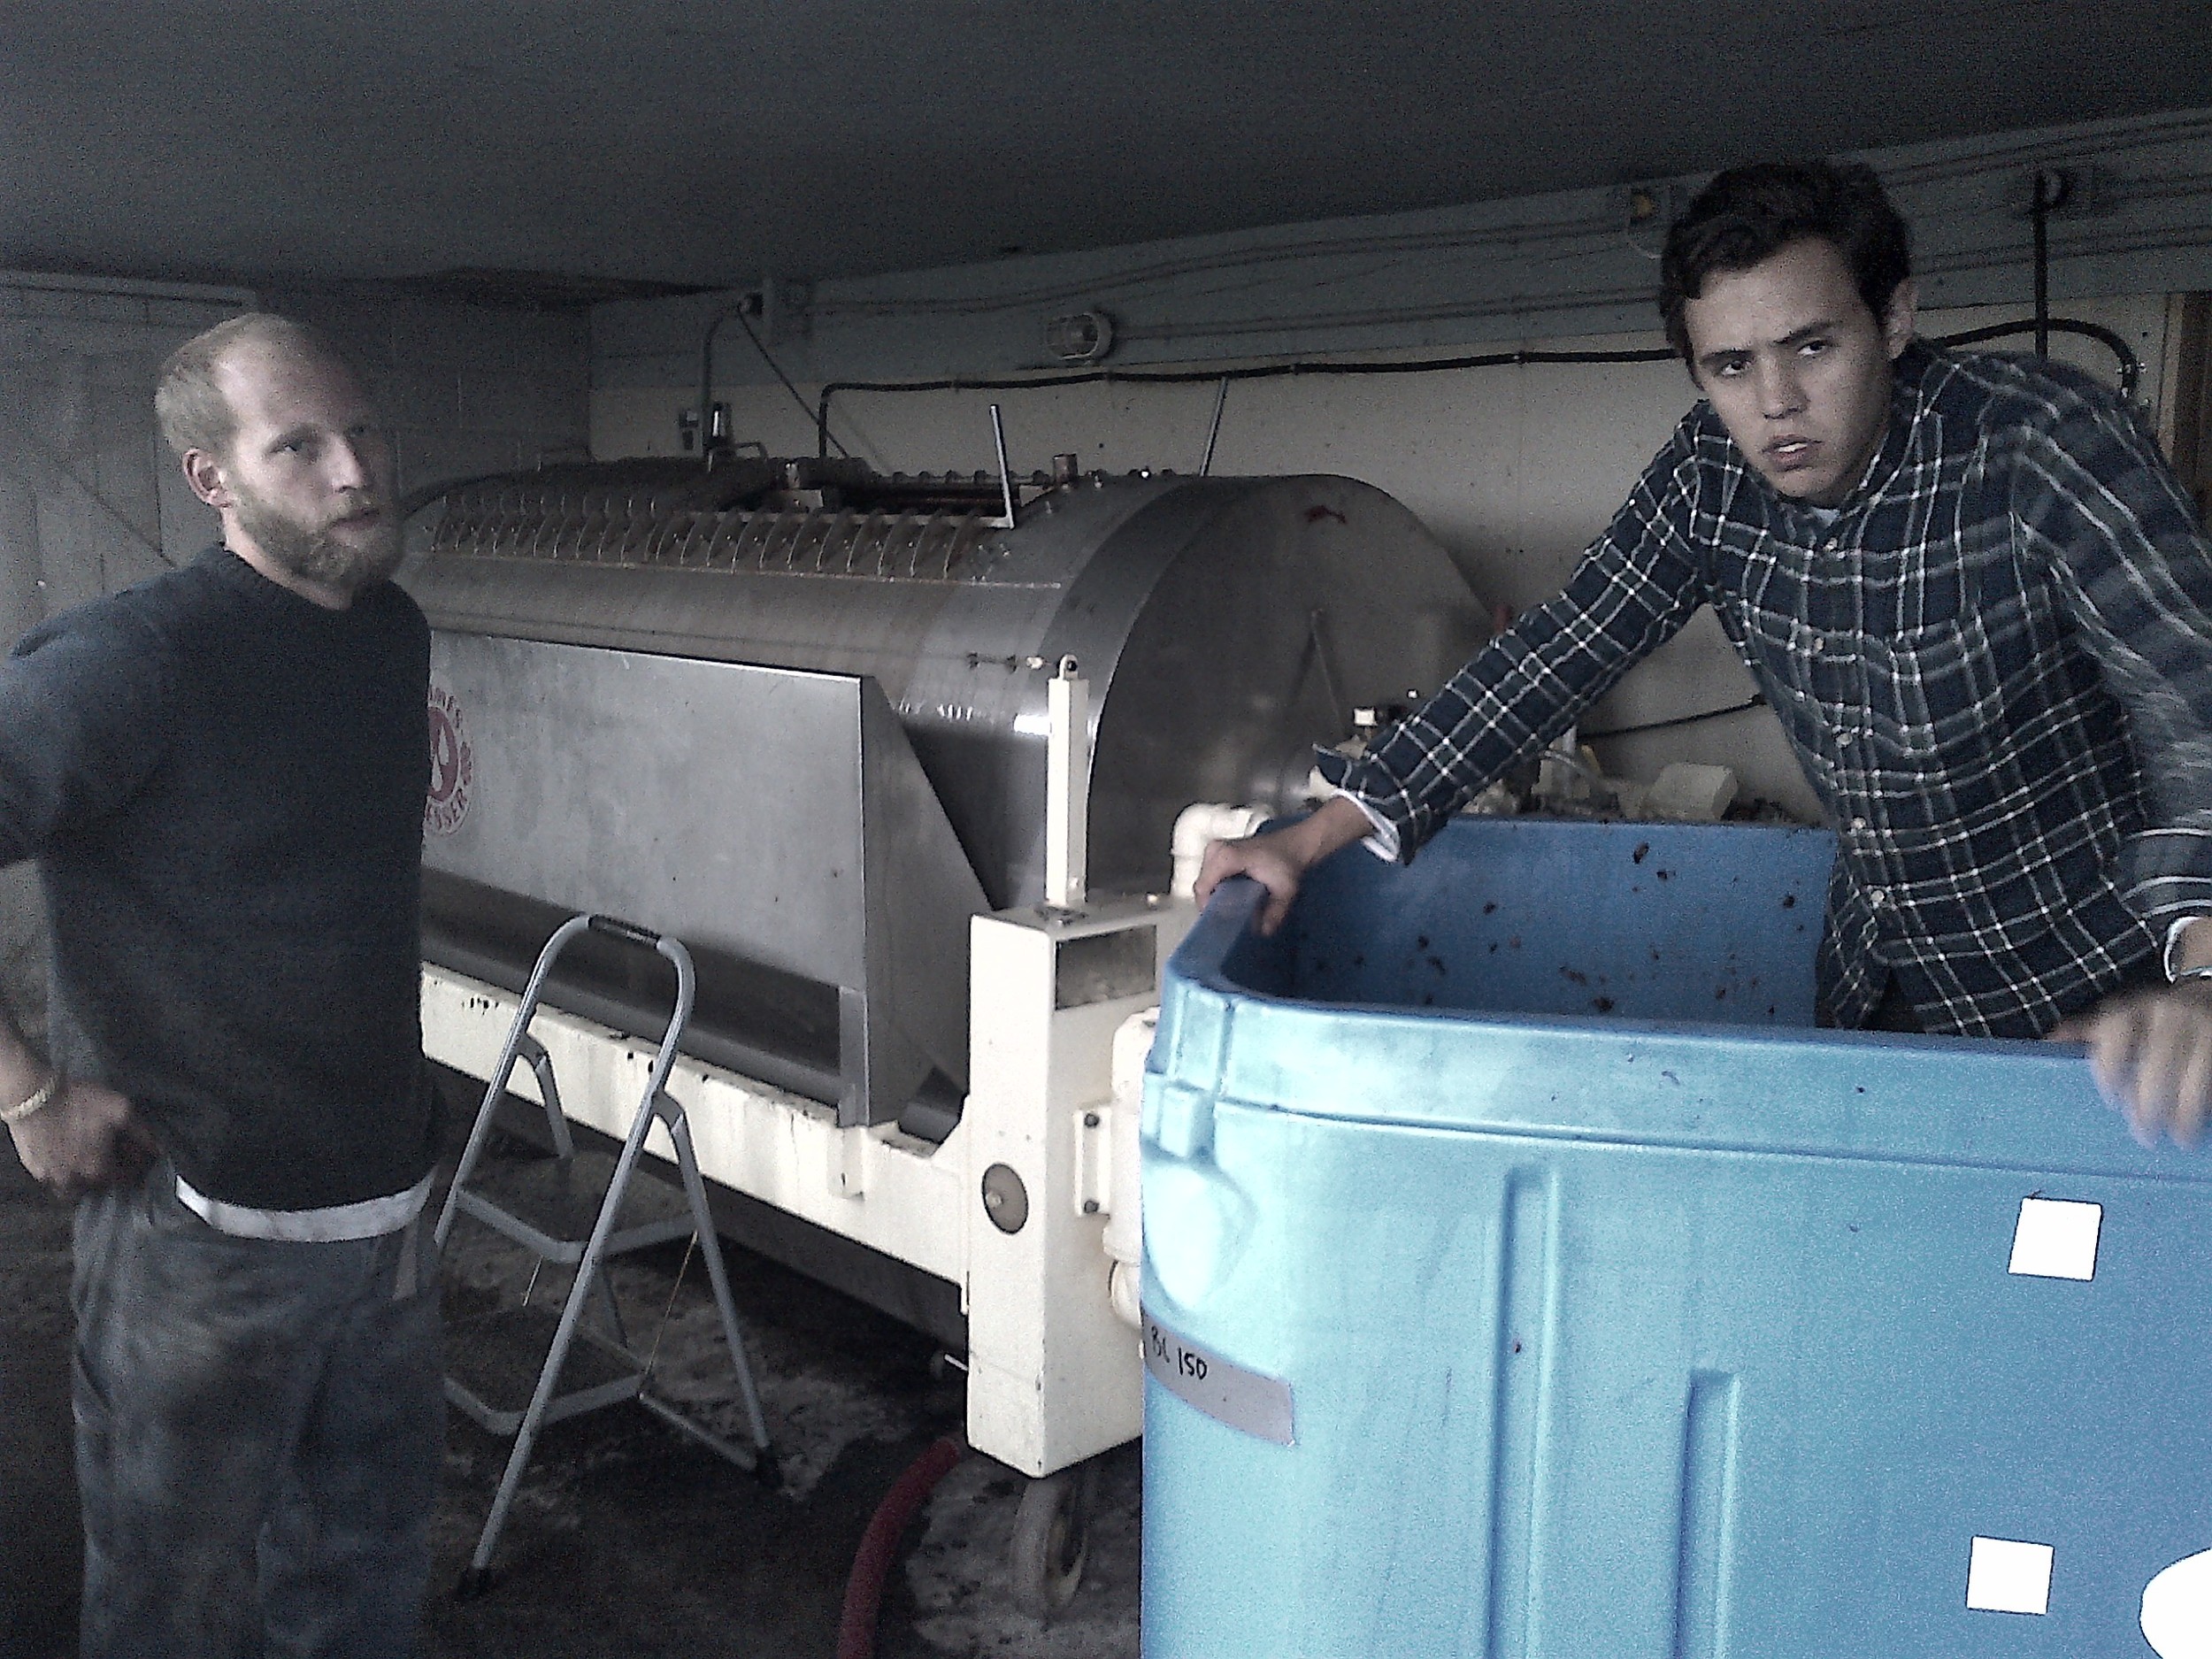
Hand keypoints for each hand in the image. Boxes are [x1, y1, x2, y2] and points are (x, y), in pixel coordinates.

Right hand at [6, 1079, 152, 1198]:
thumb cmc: (81, 1103)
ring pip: (75, 1189)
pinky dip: (66, 1173)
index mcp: (99, 1170)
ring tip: (91, 1161)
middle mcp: (75, 1182)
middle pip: (101, 1186)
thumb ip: (142, 1133)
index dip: (137, 1169)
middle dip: (113, 1175)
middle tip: (117, 1158)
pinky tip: (69, 1158)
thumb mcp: (122, 1111)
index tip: (141, 1158)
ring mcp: (52, 1178)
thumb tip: (158, 1149)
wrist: (33, 1097)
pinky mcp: (35, 1169)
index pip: (126, 1181)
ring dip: (87, 1180)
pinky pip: (55, 1180)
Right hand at [1193, 796, 1375, 937]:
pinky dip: (1218, 887)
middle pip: (1202, 885)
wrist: (1295, 843)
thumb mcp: (1285, 890)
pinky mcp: (1218, 851)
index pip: (1202, 888)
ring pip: (1205, 881)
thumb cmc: (1288, 863)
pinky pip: (1210, 875)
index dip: (1209, 907)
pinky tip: (1233, 895)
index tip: (1224, 919)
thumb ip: (1276, 912)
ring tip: (1234, 905)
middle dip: (1213, 903)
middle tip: (1231, 915)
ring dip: (1216, 896)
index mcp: (1226, 856)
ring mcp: (1215, 848)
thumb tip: (1264, 932)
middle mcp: (1215, 849)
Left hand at [2048, 982, 2211, 1147]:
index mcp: (2132, 1010)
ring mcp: (2200, 1027)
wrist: (2204, 997)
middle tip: (2145, 1133)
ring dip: (2187, 1105)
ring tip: (2181, 1137)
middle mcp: (2167, 1015)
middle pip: (2158, 1056)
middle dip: (2151, 1096)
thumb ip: (2084, 1034)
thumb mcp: (2115, 1020)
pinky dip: (2206, 1097)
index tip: (2110, 1100)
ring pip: (2196, 1066)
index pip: (2116, 1033)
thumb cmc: (2148, 1020)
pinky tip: (2201, 1119)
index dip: (2111, 1066)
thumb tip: (2047, 1045)